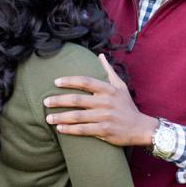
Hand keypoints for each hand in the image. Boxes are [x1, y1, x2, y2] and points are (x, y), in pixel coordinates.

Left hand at [44, 54, 158, 146]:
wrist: (140, 127)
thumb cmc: (127, 106)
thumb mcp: (121, 86)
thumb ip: (108, 71)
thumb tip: (100, 55)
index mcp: (108, 89)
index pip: (85, 82)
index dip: (69, 81)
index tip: (56, 82)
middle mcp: (105, 102)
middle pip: (77, 99)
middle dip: (58, 100)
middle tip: (45, 101)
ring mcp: (105, 117)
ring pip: (77, 116)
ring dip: (60, 117)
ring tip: (48, 117)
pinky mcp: (104, 131)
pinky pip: (83, 129)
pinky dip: (70, 129)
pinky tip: (59, 128)